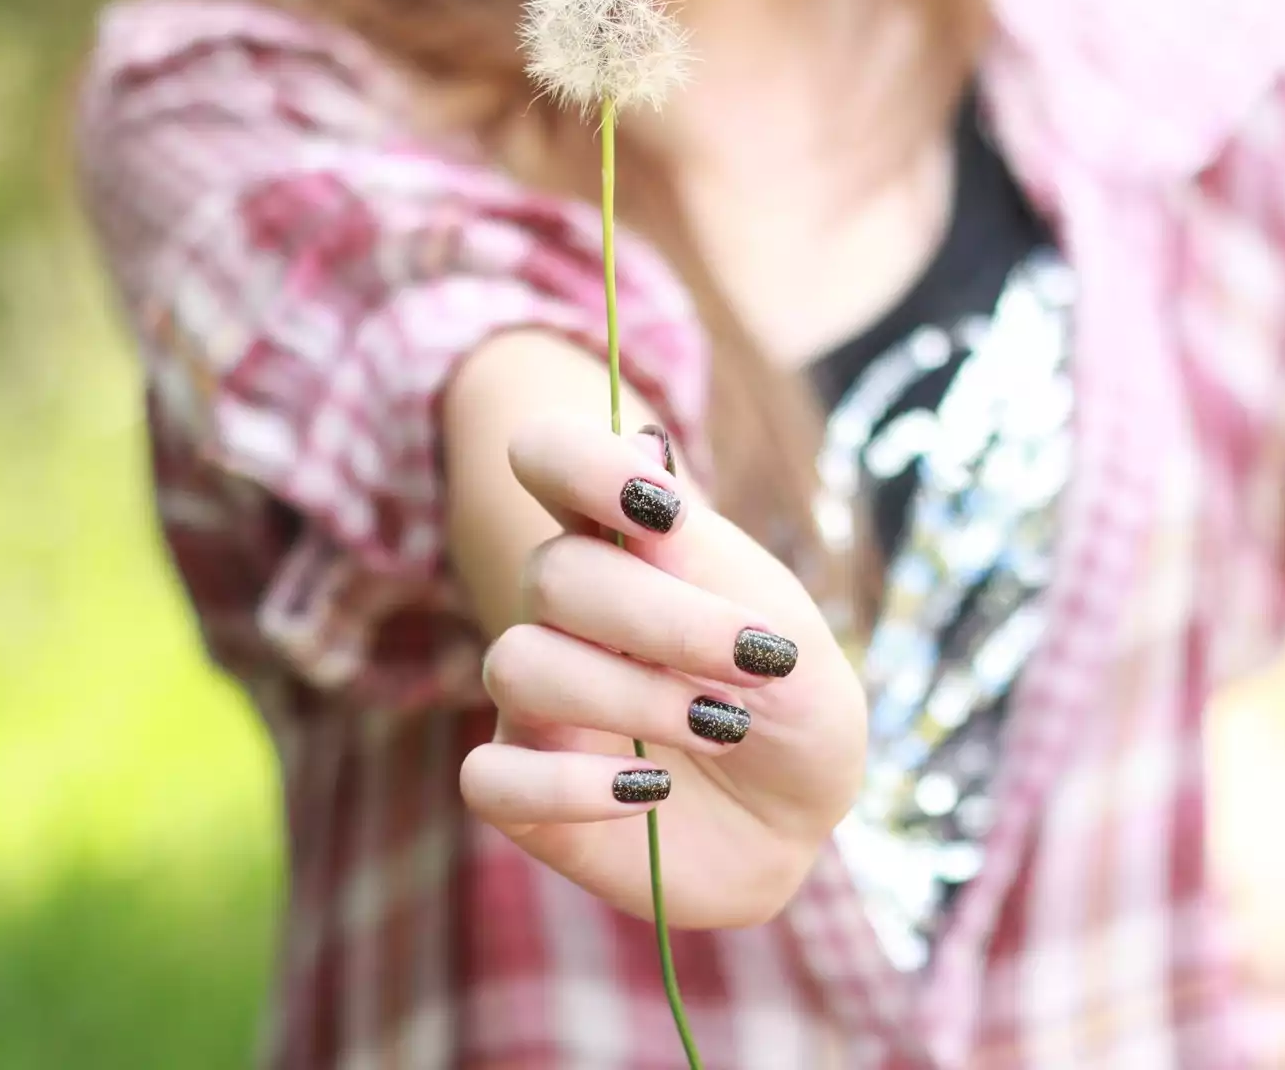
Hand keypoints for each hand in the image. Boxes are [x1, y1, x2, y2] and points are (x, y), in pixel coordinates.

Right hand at [457, 414, 867, 928]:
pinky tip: (647, 794)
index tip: (663, 509)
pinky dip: (567, 787)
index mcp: (623, 548)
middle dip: (662, 618)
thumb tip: (646, 461)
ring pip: (520, 666)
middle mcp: (565, 616)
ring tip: (720, 730)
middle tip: (754, 661)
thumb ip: (710, 565)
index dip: (582, 463)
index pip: (551, 460)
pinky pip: (487, 779)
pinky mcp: (522, 793)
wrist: (797, 824)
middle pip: (552, 572)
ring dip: (629, 697)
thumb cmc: (791, 712)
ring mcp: (535, 704)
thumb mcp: (789, 639)